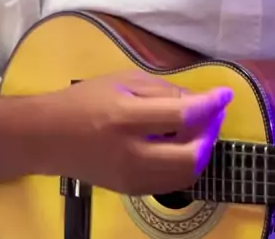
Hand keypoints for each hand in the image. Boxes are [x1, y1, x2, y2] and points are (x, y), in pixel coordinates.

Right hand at [30, 71, 231, 194]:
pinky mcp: (131, 192)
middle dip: (211, 134)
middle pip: (189, 156)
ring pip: (185, 175)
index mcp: (125, 118)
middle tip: (215, 113)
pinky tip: (184, 145)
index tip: (226, 93)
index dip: (210, 105)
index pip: (181, 115)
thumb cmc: (86, 100)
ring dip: (202, 150)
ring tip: (203, 128)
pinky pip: (171, 183)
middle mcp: (130, 154)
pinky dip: (186, 164)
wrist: (48, 137)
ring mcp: (131, 179)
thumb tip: (199, 99)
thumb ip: (163, 90)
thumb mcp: (124, 81)